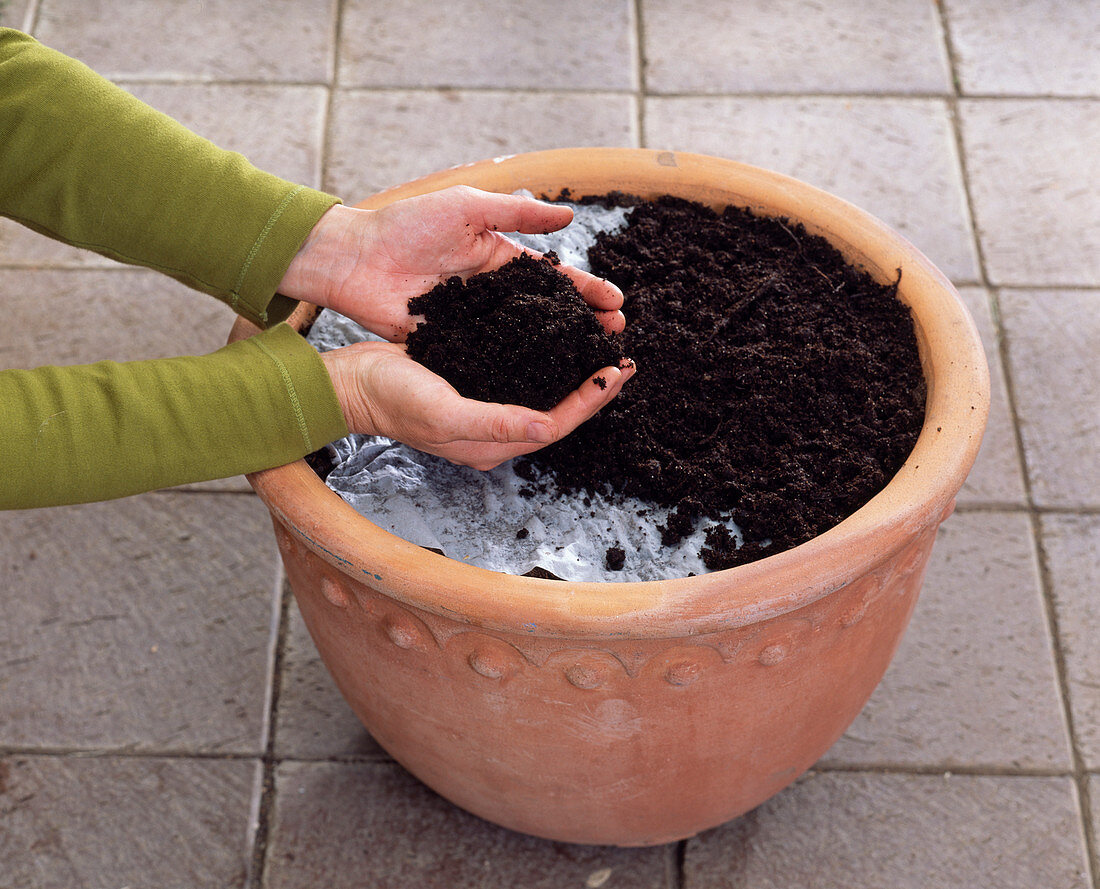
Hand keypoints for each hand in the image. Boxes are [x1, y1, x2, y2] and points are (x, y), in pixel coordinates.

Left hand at [279, 185, 625, 340]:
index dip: (586, 290)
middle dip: (582, 324)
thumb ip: (516, 211)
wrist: (353, 259)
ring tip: (589, 362)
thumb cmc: (405, 225)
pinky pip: (489, 358)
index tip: (617, 304)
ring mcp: (474, 322)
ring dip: (556, 351)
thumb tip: (568, 217)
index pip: (552, 277)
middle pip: (545, 313)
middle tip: (615, 337)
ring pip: (524, 340)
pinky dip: (514, 369)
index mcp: (498, 258)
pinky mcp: (451, 345)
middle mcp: (491, 293)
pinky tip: (541, 382)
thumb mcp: (466, 207)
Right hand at [320, 341, 634, 470]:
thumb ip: (496, 423)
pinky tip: (556, 337)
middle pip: (558, 410)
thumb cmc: (391, 398)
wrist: (351, 380)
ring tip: (599, 346)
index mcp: (492, 444)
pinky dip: (546, 356)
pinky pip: (521, 372)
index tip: (618, 372)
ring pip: (543, 390)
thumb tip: (549, 429)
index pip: (557, 425)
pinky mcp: (474, 382)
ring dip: (573, 370)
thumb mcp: (444, 412)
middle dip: (592, 386)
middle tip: (623, 357)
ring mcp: (485, 406)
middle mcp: (495, 430)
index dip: (591, 401)